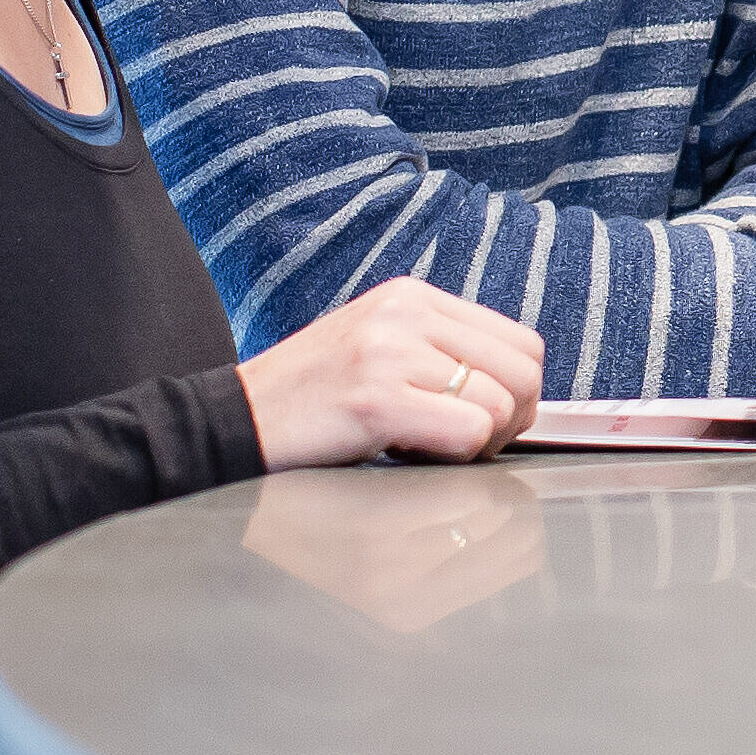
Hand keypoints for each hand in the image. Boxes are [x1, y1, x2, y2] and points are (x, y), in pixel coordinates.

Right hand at [238, 275, 547, 471]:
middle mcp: (406, 313)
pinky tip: (410, 454)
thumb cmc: (311, 399)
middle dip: (510, 421)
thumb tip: (516, 389)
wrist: (232, 420)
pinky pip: (467, 431)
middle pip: (523, 371)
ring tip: (430, 448)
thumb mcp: (381, 350)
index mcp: (413, 297)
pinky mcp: (375, 399)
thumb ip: (441, 354)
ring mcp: (389, 352)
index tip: (489, 422)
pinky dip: (454, 457)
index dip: (519, 392)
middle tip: (467, 446)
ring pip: (500, 404)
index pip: (521, 341)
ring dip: (479, 444)